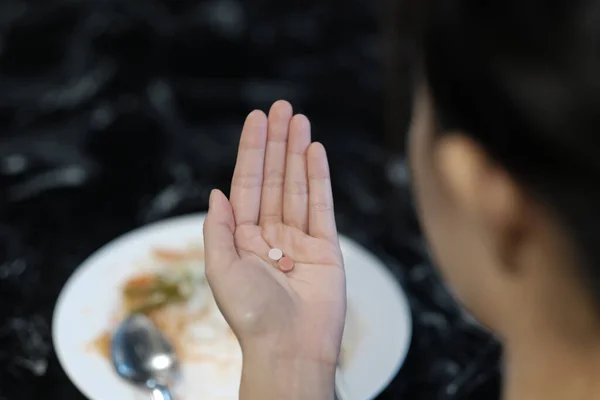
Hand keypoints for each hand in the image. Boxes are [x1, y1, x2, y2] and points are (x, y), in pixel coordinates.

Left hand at [203, 101, 345, 367]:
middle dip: (276, 143)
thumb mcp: (220, 268)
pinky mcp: (325, 247)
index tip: (256, 120)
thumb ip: (219, 227)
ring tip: (299, 120)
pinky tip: (315, 151)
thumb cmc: (251, 314)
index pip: (248, 184)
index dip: (252, 151)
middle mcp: (270, 234)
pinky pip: (321, 205)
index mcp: (243, 238)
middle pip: (275, 178)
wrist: (289, 346)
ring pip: (298, 186)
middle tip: (282, 108)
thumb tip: (217, 193)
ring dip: (298, 152)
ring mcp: (299, 239)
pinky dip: (319, 177)